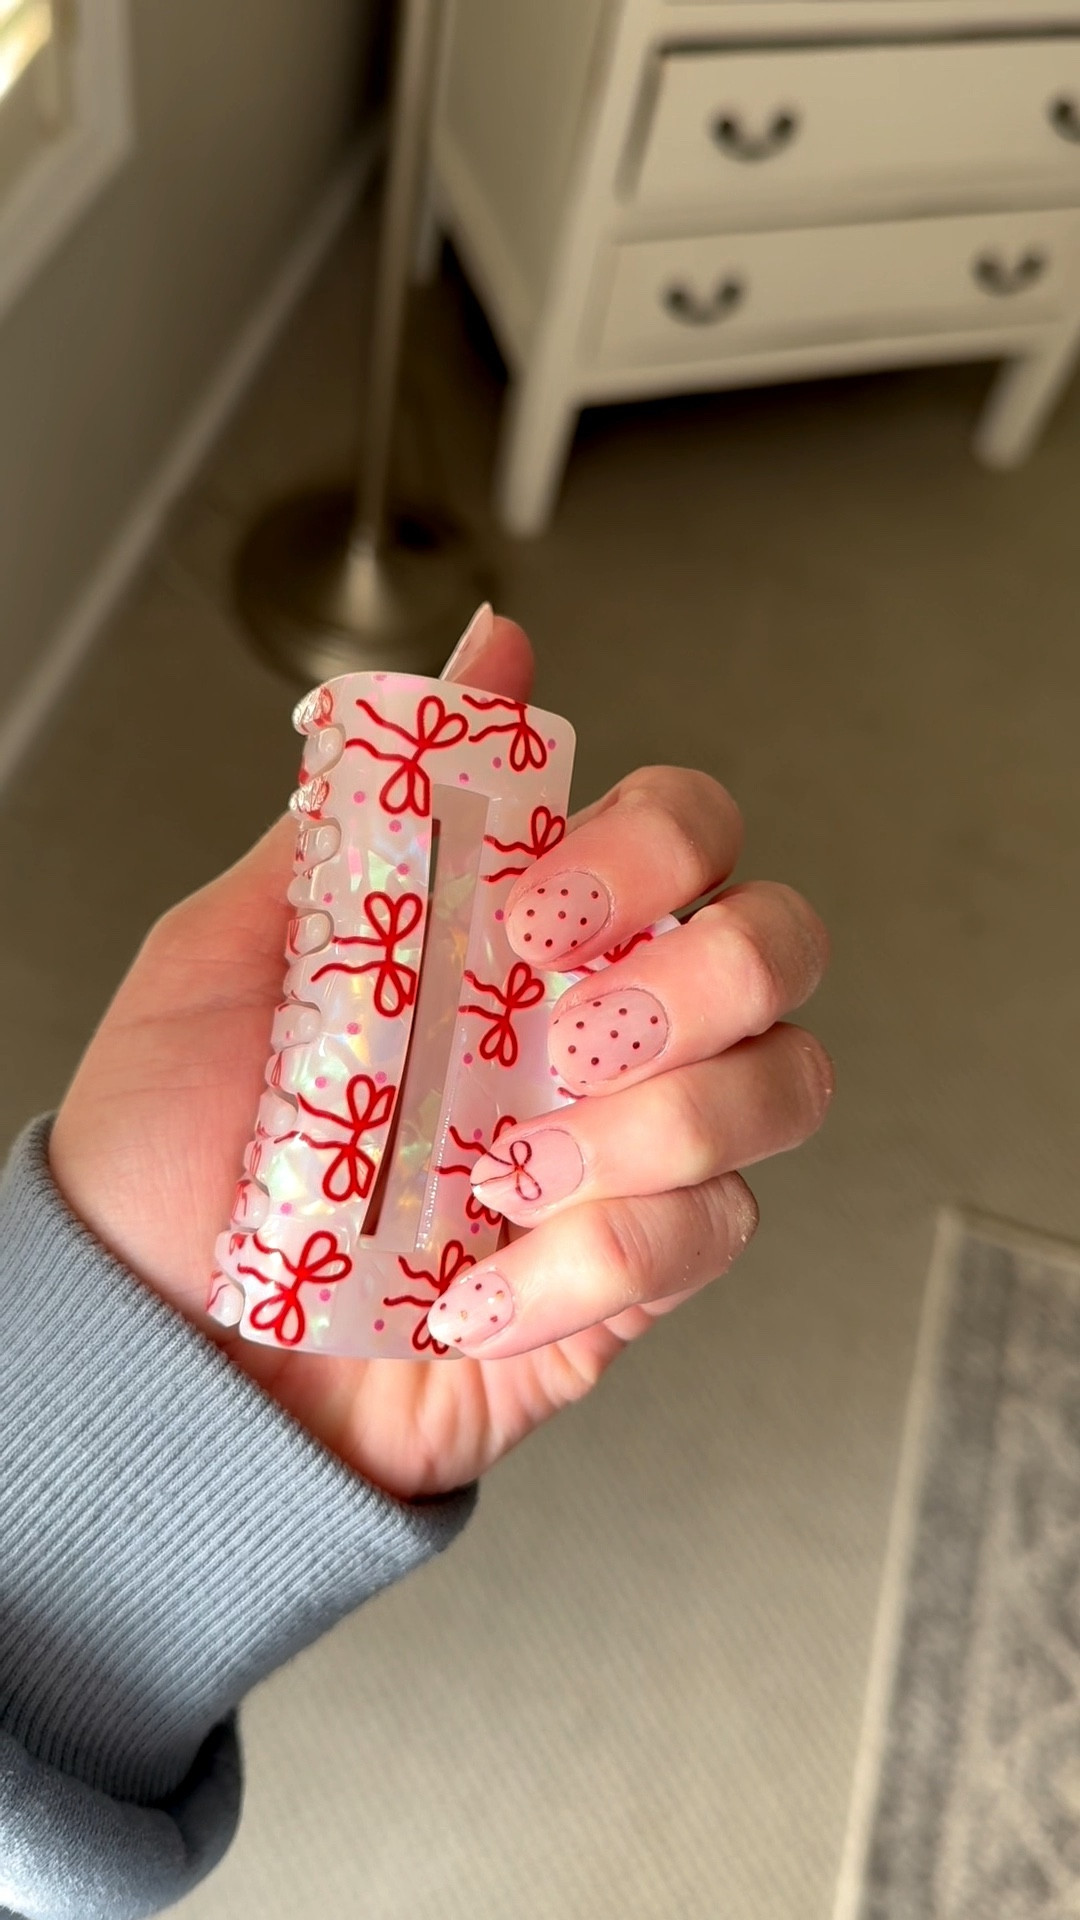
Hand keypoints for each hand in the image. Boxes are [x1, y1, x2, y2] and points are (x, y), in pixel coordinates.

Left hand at [48, 616, 830, 1501]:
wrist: (163, 1358)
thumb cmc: (181, 1158)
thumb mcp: (235, 948)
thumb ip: (370, 804)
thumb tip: (485, 653)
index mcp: (518, 937)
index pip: (685, 831)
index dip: (651, 849)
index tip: (534, 911)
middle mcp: (594, 1027)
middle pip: (776, 943)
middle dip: (688, 981)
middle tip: (559, 1037)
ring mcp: (628, 1150)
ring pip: (786, 1084)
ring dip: (652, 1129)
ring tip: (504, 1176)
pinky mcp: (634, 1276)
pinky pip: (711, 1238)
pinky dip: (593, 1261)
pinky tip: (478, 1284)